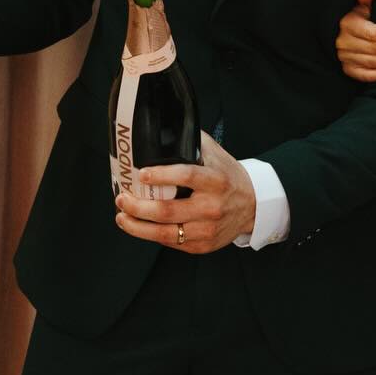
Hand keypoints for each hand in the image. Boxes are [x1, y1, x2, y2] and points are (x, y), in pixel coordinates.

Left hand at [113, 130, 256, 253]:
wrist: (253, 206)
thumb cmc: (229, 177)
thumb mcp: (217, 155)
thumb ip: (192, 142)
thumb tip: (164, 129)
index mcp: (216, 181)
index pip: (187, 176)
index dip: (162, 175)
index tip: (141, 173)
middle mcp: (212, 207)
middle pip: (168, 210)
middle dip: (138, 206)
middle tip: (122, 198)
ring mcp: (207, 229)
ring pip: (165, 233)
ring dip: (138, 226)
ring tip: (122, 217)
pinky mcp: (202, 245)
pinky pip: (171, 243)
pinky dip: (151, 235)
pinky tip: (140, 226)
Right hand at [335, 0, 375, 83]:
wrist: (336, 34)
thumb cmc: (352, 18)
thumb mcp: (356, 7)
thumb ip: (363, 0)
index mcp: (348, 26)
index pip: (374, 32)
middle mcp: (345, 44)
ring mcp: (346, 59)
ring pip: (375, 61)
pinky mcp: (349, 70)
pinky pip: (368, 75)